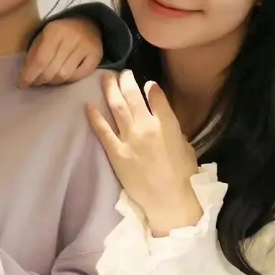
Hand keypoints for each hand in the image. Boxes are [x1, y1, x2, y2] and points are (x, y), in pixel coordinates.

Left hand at [19, 16, 102, 86]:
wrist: (87, 23)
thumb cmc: (59, 32)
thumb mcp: (43, 36)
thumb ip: (34, 53)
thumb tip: (26, 76)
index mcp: (54, 31)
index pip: (40, 60)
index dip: (29, 75)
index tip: (21, 84)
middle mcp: (72, 38)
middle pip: (53, 70)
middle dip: (40, 80)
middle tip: (34, 83)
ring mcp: (86, 47)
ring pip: (65, 75)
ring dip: (53, 82)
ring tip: (47, 80)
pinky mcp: (97, 55)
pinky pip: (79, 76)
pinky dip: (68, 80)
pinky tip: (62, 78)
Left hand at [86, 71, 202, 235]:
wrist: (169, 201)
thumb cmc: (183, 176)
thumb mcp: (186, 147)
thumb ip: (173, 129)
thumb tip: (163, 117)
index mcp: (167, 125)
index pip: (156, 96)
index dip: (150, 87)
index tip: (146, 83)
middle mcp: (147, 127)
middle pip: (133, 96)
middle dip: (126, 81)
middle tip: (122, 73)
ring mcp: (130, 139)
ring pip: (117, 107)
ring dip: (110, 89)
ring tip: (105, 78)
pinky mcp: (116, 153)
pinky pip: (102, 131)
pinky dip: (95, 116)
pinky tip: (88, 105)